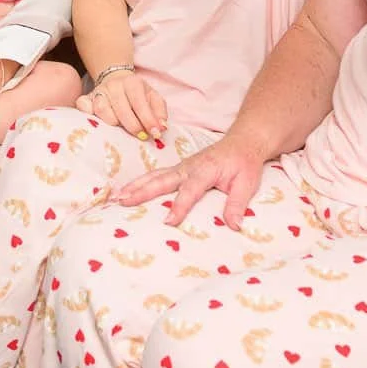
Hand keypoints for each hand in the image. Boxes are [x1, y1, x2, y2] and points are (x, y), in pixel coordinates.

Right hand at [77, 68, 167, 140]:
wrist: (116, 81)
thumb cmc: (137, 94)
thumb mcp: (153, 97)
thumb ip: (159, 112)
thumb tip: (162, 128)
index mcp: (132, 83)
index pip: (139, 103)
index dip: (147, 120)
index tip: (154, 134)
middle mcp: (113, 85)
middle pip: (121, 109)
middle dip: (133, 126)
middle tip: (140, 137)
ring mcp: (98, 91)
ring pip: (102, 110)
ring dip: (113, 124)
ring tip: (121, 130)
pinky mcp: (86, 98)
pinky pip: (83, 107)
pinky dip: (88, 115)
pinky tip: (97, 123)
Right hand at [111, 131, 267, 228]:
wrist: (242, 142)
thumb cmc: (245, 163)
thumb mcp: (247, 183)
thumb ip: (237, 203)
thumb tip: (233, 225)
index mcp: (206, 170)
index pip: (190, 190)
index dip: (179, 206)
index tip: (168, 221)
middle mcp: (189, 166)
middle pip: (162, 180)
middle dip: (142, 191)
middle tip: (124, 202)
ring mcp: (181, 166)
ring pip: (155, 175)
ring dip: (136, 185)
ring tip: (118, 196)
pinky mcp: (179, 168)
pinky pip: (157, 174)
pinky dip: (141, 181)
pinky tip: (129, 190)